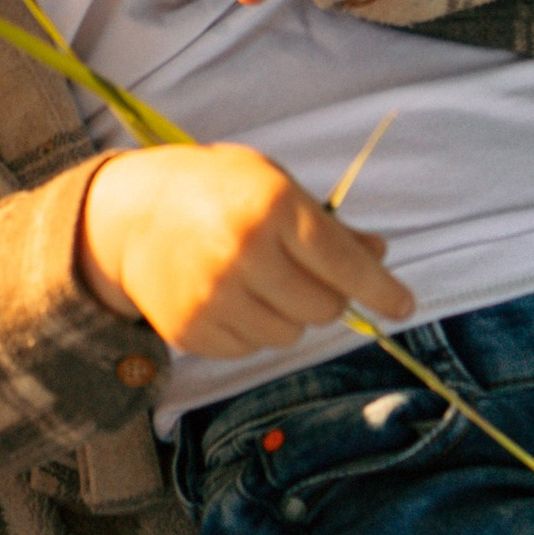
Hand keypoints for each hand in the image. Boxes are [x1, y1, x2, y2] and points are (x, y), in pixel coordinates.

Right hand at [78, 143, 412, 354]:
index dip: (382, 290)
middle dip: (328, 297)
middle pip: (324, 308)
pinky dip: (252, 328)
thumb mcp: (272, 184)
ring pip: (290, 335)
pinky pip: (251, 350)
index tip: (404, 306)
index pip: (344, 263)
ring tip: (260, 281)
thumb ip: (328, 225)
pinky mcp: (193, 331)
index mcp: (273, 207)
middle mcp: (245, 253)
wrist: (128, 214)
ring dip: (289, 315)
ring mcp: (216, 297)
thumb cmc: (213, 190)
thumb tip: (379, 254)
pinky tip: (229, 296)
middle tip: (304, 275)